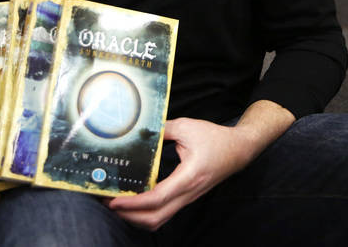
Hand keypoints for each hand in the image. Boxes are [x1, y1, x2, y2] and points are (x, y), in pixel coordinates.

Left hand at [107, 117, 247, 230]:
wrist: (238, 150)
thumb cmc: (215, 139)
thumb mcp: (188, 127)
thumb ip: (162, 129)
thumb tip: (140, 130)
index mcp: (188, 177)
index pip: (157, 198)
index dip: (134, 203)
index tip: (114, 200)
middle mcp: (188, 193)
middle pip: (155, 218)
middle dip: (129, 216)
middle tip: (109, 203)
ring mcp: (187, 198)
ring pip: (160, 220)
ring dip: (137, 218)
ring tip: (118, 205)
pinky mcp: (186, 198)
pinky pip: (164, 213)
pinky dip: (146, 213)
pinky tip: (135, 202)